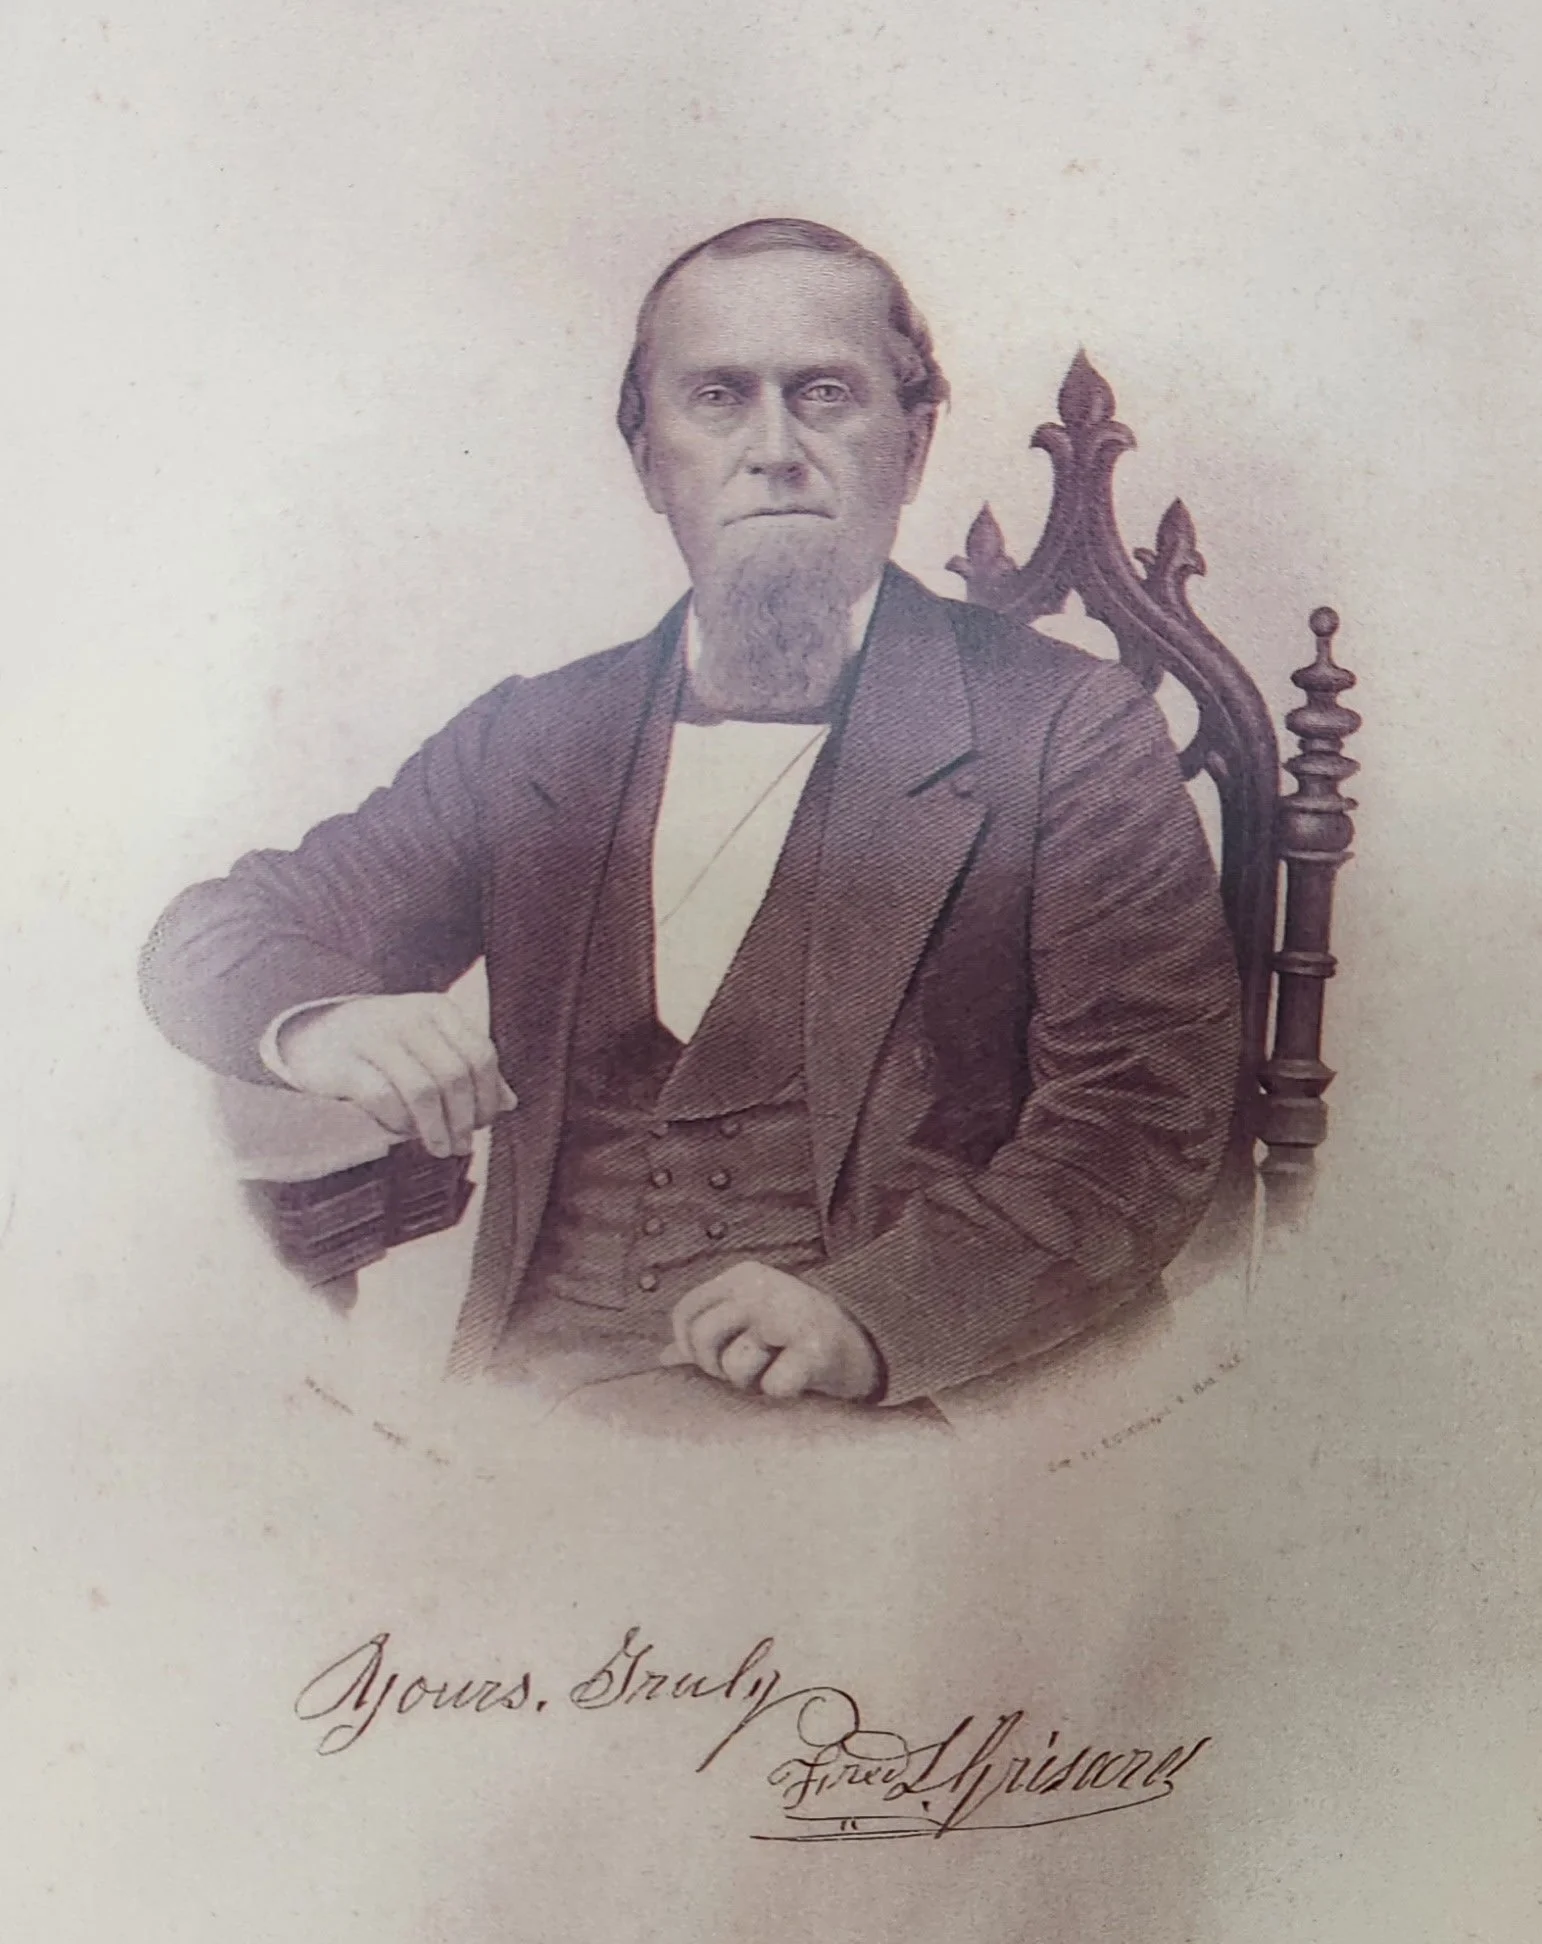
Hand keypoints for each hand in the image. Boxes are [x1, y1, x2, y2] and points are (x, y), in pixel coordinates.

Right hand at [276, 993, 516, 1157]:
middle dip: (464, 1119)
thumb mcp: (431, 1047)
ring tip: (441, 1149)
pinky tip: (402, 1133)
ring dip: (437, 1129)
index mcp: (438, 1009)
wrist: (314, 1035)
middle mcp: (408, 1017)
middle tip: (463, 1147)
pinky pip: (383, 1098)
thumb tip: (510, 1104)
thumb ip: (469, 1069)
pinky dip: (399, 1122)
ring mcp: (373, 1036)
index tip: (483, 1124)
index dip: (488, 1096)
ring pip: (423, 1090)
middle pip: (455, 1075)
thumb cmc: (386, 1048)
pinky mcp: (343, 1061)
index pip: (481, 1054)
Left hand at [662, 1262, 881, 1401]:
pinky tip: (799, 1379)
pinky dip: (782, 1392)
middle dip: (713, 1367)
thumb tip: (662, 1359)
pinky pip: (773, 1387)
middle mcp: (762, 1289)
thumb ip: (707, 1335)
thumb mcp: (748, 1322)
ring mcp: (789, 1316)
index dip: (688, 1346)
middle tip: (744, 1370)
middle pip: (701, 1337)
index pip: (686, 1312)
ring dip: (750, 1382)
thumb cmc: (792, 1335)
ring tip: (774, 1369)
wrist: (866, 1338)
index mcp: (742, 1277)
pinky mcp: (814, 1349)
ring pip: (734, 1366)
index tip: (712, 1360)